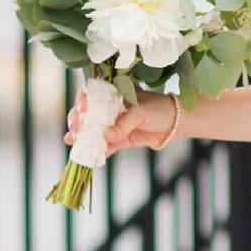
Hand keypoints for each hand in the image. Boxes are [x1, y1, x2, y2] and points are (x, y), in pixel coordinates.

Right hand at [65, 87, 179, 155]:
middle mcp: (111, 109)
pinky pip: (107, 146)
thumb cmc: (160, 108)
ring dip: (83, 137)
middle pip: (88, 114)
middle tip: (74, 128)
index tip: (82, 109)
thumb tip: (106, 136)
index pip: (92, 94)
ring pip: (95, 131)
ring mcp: (115, 125)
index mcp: (115, 95)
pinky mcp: (121, 140)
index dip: (83, 100)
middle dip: (78, 121)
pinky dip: (99, 151)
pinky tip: (90, 156)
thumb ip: (124, 123)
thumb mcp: (142, 111)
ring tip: (73, 142)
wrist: (177, 123)